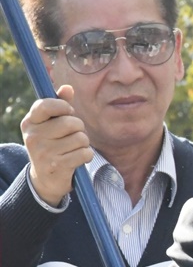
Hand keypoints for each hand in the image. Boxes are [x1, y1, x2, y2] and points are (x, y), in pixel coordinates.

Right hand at [20, 91, 92, 206]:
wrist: (46, 178)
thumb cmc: (52, 144)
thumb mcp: (51, 125)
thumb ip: (59, 105)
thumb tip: (68, 88)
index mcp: (30, 122)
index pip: (46, 105)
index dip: (63, 106)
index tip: (68, 112)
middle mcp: (33, 136)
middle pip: (71, 122)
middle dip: (79, 128)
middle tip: (72, 135)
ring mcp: (44, 152)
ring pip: (81, 138)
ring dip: (84, 143)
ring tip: (73, 148)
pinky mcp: (58, 165)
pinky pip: (85, 153)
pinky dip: (86, 155)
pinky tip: (77, 158)